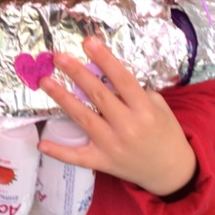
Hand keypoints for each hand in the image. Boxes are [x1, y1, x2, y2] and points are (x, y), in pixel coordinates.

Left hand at [38, 37, 196, 196]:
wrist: (172, 172)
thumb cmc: (165, 132)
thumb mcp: (159, 107)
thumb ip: (136, 91)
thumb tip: (108, 73)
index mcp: (144, 110)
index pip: (122, 79)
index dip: (104, 59)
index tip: (87, 42)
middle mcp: (128, 127)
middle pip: (98, 95)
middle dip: (77, 73)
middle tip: (59, 57)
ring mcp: (112, 146)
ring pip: (83, 118)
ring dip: (62, 98)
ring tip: (45, 81)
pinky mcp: (102, 162)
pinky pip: (77, 157)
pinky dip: (59, 151)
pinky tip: (41, 143)